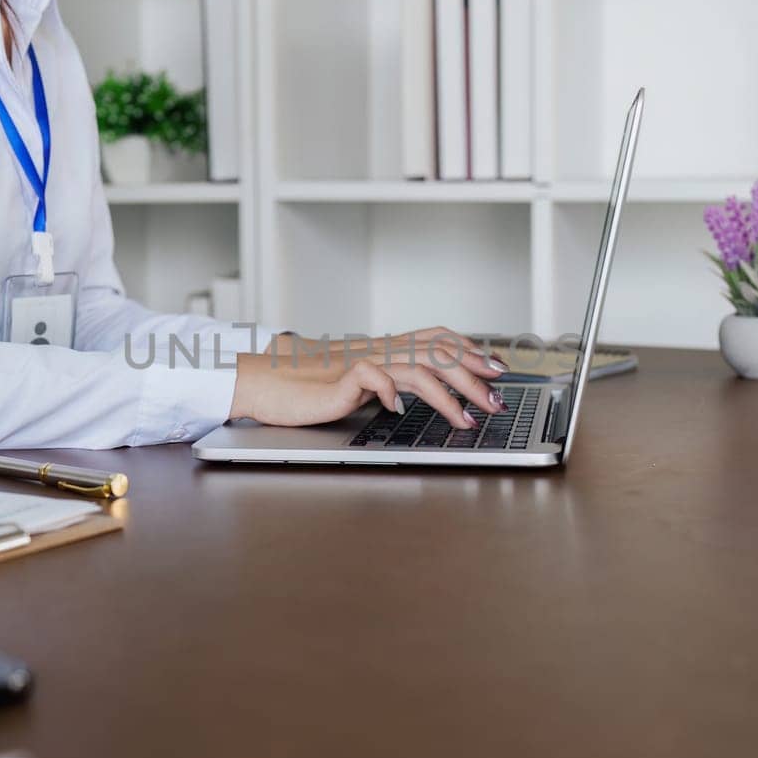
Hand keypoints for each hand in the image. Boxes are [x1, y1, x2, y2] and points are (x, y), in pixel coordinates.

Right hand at [233, 327, 507, 428]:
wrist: (260, 384)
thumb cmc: (302, 389)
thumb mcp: (355, 386)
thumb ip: (384, 385)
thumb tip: (414, 396)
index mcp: (381, 349)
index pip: (434, 338)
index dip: (469, 349)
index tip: (496, 368)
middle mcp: (375, 350)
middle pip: (435, 352)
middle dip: (473, 376)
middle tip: (497, 400)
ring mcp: (358, 362)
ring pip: (416, 366)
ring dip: (449, 394)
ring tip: (468, 419)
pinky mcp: (337, 379)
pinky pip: (373, 377)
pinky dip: (392, 393)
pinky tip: (400, 412)